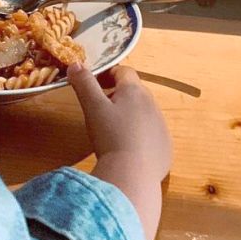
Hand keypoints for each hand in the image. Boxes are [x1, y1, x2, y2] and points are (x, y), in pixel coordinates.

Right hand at [68, 63, 171, 181]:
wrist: (133, 175)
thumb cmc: (110, 136)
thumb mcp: (92, 107)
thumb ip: (84, 83)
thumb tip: (75, 64)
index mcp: (134, 90)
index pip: (124, 71)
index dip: (109, 73)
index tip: (96, 82)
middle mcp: (152, 104)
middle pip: (135, 92)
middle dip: (118, 95)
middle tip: (101, 108)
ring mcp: (161, 127)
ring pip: (144, 113)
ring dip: (131, 116)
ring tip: (113, 131)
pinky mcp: (165, 147)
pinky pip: (152, 135)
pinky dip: (140, 136)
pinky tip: (128, 150)